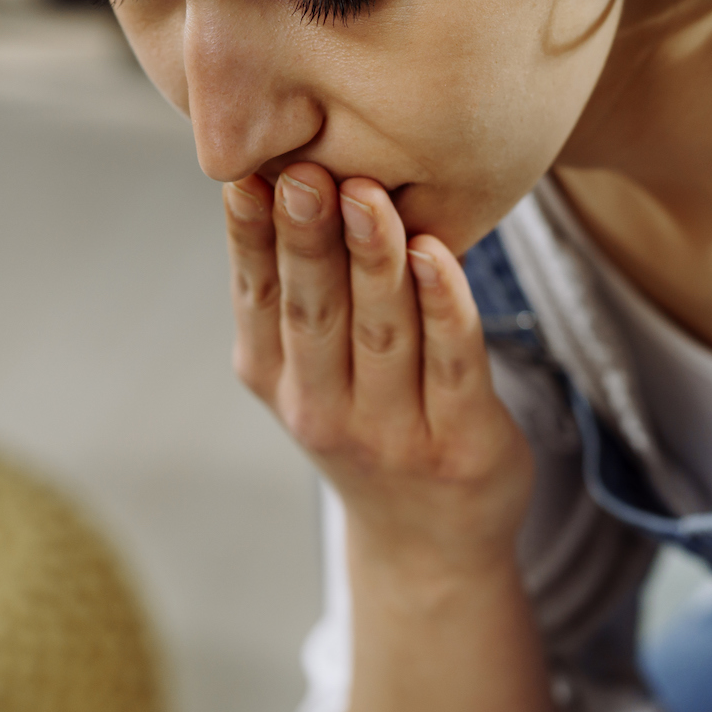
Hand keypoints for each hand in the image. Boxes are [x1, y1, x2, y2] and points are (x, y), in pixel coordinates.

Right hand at [227, 166, 532, 574]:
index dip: (253, 236)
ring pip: (381, 332)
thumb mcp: (310, 371)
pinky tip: (437, 253)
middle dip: (306, 239)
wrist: (429, 542)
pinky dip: (445, 305)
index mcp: (276, 380)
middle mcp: (323, 411)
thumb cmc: (371, 424)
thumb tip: (278, 169)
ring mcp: (393, 433)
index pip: (258, 297)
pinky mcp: (460, 442)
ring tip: (366, 195)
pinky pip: (452, 362)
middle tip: (304, 172)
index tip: (251, 173)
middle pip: (313, 311)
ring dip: (373, 260)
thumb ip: (297, 290)